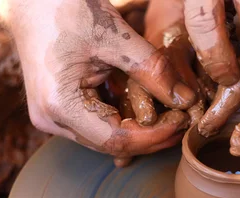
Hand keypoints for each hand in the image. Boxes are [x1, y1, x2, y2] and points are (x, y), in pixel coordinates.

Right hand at [7, 0, 196, 166]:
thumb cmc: (66, 7)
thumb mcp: (116, 37)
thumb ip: (153, 71)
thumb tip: (187, 101)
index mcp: (60, 105)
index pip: (116, 139)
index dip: (154, 137)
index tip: (183, 123)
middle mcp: (51, 120)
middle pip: (110, 143)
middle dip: (150, 135)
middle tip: (183, 120)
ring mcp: (52, 117)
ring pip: (105, 135)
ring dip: (139, 128)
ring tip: (171, 114)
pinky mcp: (58, 109)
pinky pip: (96, 122)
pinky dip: (123, 116)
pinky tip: (148, 107)